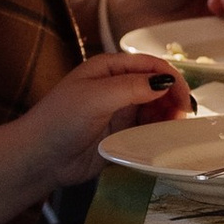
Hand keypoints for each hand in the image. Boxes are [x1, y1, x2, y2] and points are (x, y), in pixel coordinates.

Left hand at [16, 49, 191, 193]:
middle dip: (172, 98)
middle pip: (156, 87)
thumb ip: (132, 87)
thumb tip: (165, 82)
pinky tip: (164, 138)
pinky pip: (147, 129)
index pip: (150, 65)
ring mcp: (119, 111)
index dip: (171, 78)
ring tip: (175, 128)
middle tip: (183, 116)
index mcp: (109, 68)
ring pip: (155, 109)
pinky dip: (159, 132)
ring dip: (168, 116)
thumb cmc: (60, 120)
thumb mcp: (96, 97)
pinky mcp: (121, 134)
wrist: (39, 158)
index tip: (184, 98)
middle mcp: (116, 86)